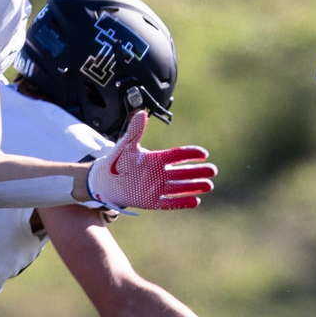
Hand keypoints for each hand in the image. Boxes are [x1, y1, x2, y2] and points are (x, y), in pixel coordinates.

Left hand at [85, 110, 215, 209]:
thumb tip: (141, 113)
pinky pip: (170, 202)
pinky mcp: (152, 201)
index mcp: (157, 159)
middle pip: (184, 172)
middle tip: (213, 170)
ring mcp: (157, 187)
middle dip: (198, 171)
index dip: (191, 154)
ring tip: (209, 185)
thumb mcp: (125, 145)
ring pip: (180, 187)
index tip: (203, 153)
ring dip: (194, 186)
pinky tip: (196, 201)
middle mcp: (160, 173)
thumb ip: (135, 131)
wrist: (103, 181)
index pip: (178, 155)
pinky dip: (182, 202)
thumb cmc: (115, 162)